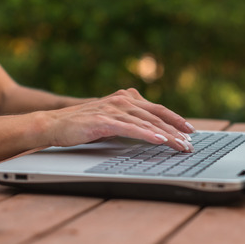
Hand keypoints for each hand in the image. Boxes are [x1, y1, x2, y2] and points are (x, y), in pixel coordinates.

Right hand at [43, 88, 195, 151]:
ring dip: (166, 135)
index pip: (156, 109)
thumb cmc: (83, 124)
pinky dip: (147, 134)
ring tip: (181, 145)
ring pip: (147, 122)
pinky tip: (159, 140)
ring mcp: (113, 109)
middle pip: (156, 115)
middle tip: (190, 143)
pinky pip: (130, 128)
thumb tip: (150, 132)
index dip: (175, 119)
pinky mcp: (104, 120)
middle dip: (176, 130)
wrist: (54, 123)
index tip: (189, 130)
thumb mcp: (111, 119)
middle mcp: (122, 100)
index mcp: (125, 98)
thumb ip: (129, 120)